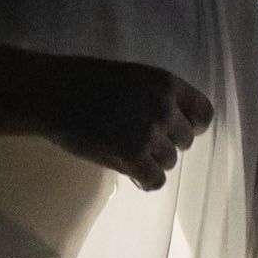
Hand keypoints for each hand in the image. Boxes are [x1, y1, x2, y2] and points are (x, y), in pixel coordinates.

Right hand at [30, 55, 214, 190]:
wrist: (54, 95)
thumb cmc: (86, 80)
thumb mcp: (132, 76)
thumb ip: (156, 95)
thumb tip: (173, 120)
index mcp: (167, 84)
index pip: (203, 113)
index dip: (193, 125)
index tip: (179, 131)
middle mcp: (165, 109)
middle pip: (185, 141)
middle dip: (167, 144)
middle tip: (143, 142)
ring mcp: (150, 135)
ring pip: (170, 161)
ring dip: (153, 161)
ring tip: (131, 155)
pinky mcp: (133, 158)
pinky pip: (155, 180)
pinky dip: (145, 180)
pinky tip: (133, 174)